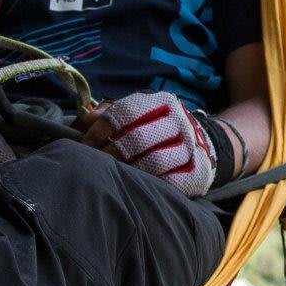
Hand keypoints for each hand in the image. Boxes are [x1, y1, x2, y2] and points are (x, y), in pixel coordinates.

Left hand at [83, 91, 225, 195]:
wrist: (199, 142)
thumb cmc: (155, 127)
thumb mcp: (137, 113)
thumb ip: (110, 112)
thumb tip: (87, 118)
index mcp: (162, 101)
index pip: (126, 111)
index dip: (101, 129)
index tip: (86, 143)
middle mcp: (179, 120)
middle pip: (139, 138)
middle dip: (112, 153)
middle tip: (99, 163)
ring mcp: (191, 145)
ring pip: (156, 161)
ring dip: (131, 171)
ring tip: (118, 175)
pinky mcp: (198, 170)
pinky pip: (173, 181)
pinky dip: (153, 184)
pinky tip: (140, 184)